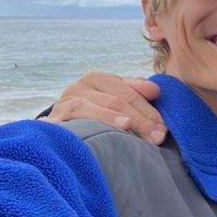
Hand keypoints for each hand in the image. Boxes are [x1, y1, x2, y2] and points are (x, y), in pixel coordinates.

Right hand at [43, 71, 166, 144]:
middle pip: (114, 101)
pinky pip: (66, 123)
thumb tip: (155, 90)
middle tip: (156, 137)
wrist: (62, 127)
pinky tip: (91, 135)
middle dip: (139, 119)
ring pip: (88, 108)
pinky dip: (79, 127)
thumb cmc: (98, 112)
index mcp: (98, 79)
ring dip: (109, 118)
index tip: (163, 128)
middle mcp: (79, 88)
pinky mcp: (52, 122)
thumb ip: (136, 92)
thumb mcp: (117, 99)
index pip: (128, 92)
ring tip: (127, 127)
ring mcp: (63, 104)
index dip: (148, 110)